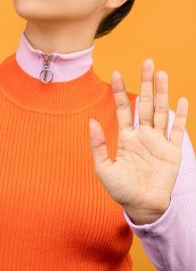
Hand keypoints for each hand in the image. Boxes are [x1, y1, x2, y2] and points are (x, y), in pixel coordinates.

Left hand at [89, 59, 188, 223]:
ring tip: (162, 74)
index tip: (116, 73)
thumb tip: (91, 121)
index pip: (123, 109)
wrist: (142, 208)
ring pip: (160, 111)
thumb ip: (99, 145)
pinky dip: (179, 115)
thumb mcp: (104, 168)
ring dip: (161, 93)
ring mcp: (159, 142)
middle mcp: (143, 135)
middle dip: (146, 83)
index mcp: (127, 137)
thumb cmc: (121, 190)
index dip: (119, 92)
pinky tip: (180, 99)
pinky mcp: (172, 152)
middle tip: (147, 62)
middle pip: (145, 103)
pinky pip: (176, 130)